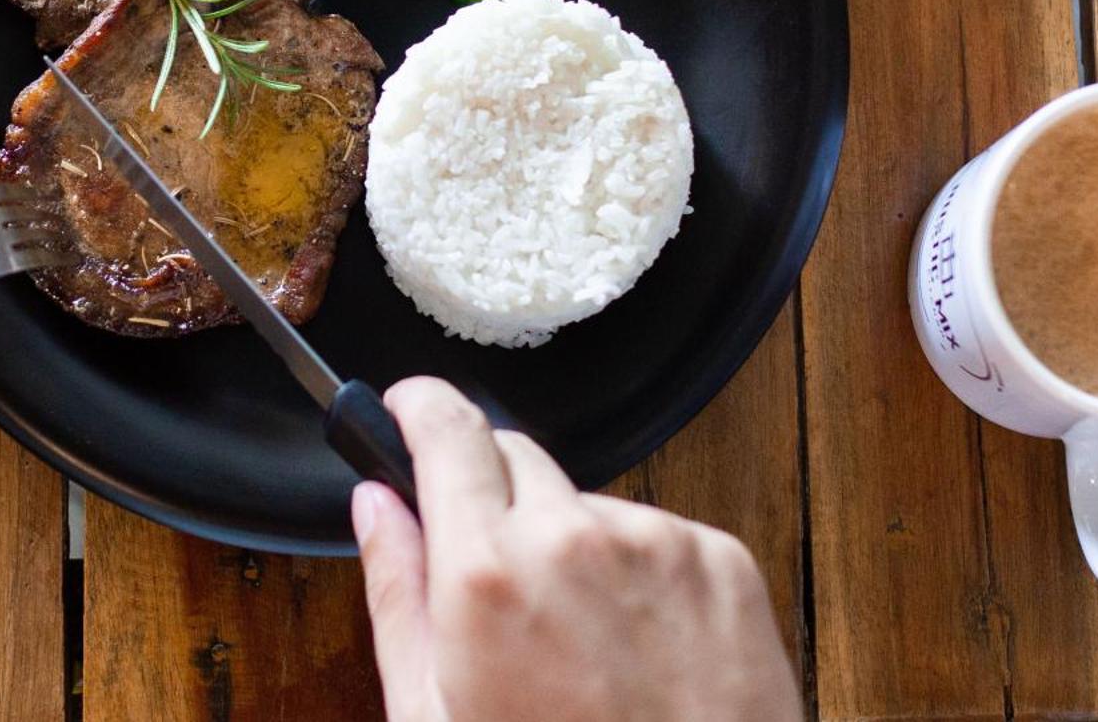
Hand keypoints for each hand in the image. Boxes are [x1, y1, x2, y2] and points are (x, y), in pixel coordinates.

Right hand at [354, 377, 798, 721]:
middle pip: (514, 457)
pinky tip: (640, 651)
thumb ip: (397, 593)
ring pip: (587, 504)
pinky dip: (640, 575)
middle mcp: (574, 539)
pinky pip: (657, 535)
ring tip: (581, 647)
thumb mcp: (431, 716)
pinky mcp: (722, 560)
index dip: (419, 407)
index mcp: (488, 576)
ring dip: (571, 546)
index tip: (409, 409)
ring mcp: (657, 543)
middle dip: (491, 497)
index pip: (446, 429)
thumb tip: (375, 505)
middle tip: (495, 585)